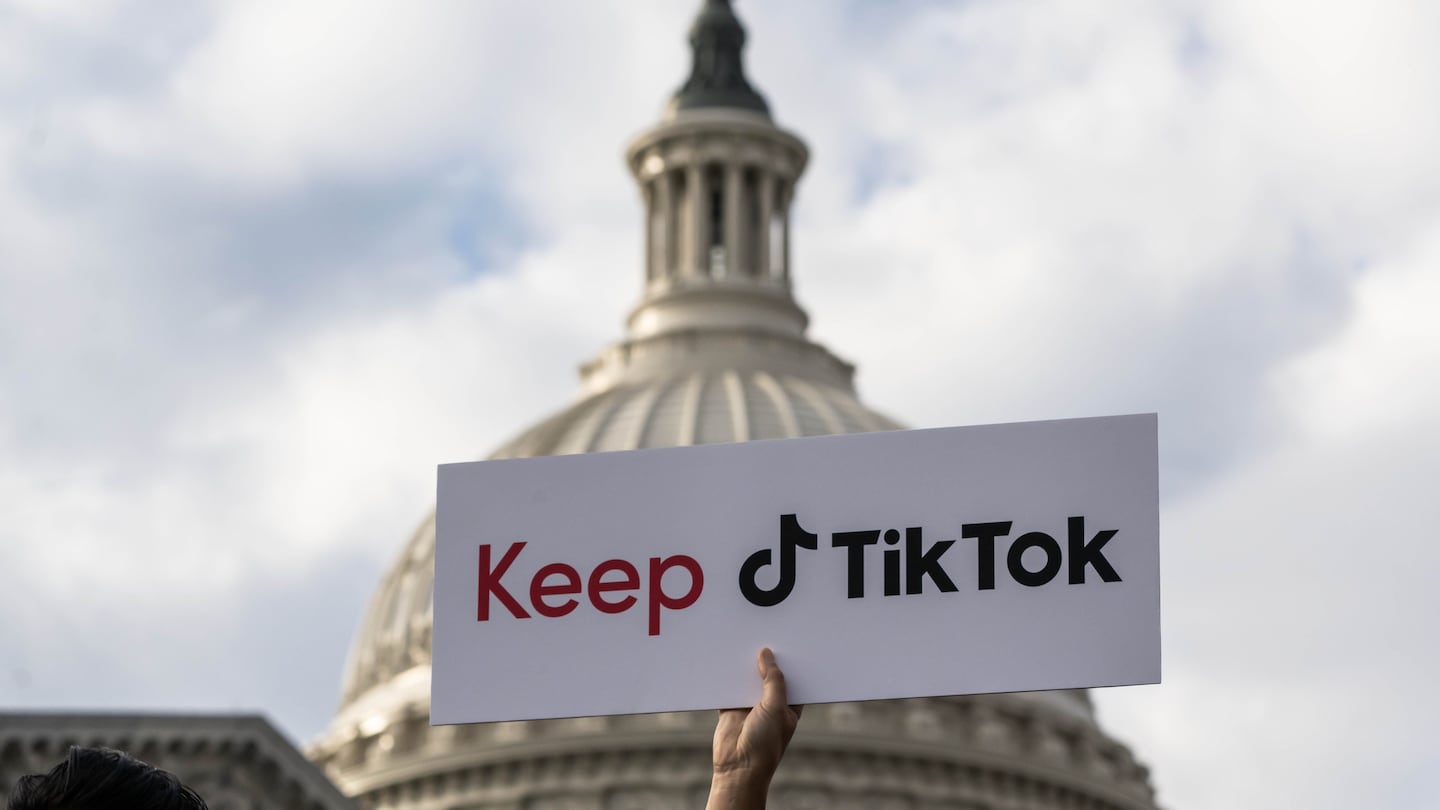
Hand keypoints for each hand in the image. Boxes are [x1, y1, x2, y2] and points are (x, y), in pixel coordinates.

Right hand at [706, 648, 802, 809]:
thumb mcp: (775, 708)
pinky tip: (724, 658)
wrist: (737, 767)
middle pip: (768, 673)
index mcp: (789, 704)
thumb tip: (766, 654)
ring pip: (748, 677)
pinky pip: (728, 685)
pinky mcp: (731, 706)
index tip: (790, 637)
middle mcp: (771, 702)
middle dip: (766, 657)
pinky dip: (726, 674)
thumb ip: (773, 680)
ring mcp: (750, 703)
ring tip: (744, 638)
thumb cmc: (765, 745)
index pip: (792, 676)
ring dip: (745, 664)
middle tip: (764, 632)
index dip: (791, 660)